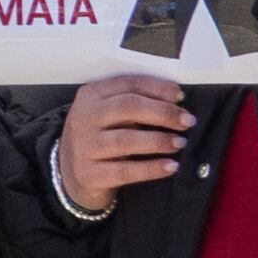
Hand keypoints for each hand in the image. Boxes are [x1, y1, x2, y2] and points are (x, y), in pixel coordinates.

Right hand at [58, 74, 192, 213]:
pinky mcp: (91, 174)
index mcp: (90, 96)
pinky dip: (152, 168)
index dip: (158, 89)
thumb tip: (174, 97)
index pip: (128, 84)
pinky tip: (171, 166)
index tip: (180, 96)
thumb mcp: (108, 113)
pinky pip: (126, 171)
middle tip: (187, 121)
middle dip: (163, 113)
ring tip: (179, 143)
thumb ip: (134, 102)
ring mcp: (85, 147)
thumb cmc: (100, 136)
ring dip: (159, 140)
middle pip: (128, 107)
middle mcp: (84, 118)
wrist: (71, 172)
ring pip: (126, 140)